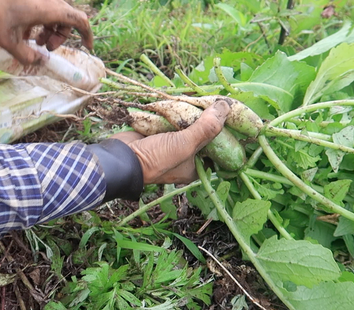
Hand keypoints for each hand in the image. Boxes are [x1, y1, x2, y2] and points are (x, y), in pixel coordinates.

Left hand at [0, 0, 93, 64]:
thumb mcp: (8, 41)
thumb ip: (27, 56)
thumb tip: (40, 62)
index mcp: (48, 9)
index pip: (79, 20)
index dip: (87, 34)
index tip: (87, 47)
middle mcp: (48, 0)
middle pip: (67, 19)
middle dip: (60, 36)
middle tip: (45, 48)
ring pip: (55, 14)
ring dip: (50, 30)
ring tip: (34, 42)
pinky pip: (43, 9)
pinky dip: (39, 22)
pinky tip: (23, 32)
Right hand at [111, 101, 229, 183]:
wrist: (121, 157)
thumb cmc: (156, 158)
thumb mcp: (186, 145)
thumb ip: (206, 127)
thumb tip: (226, 107)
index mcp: (195, 167)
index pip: (217, 151)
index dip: (226, 135)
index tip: (232, 117)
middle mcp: (185, 157)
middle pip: (202, 135)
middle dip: (207, 119)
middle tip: (215, 103)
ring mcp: (171, 145)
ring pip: (187, 125)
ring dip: (191, 113)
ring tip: (200, 98)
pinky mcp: (159, 134)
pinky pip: (172, 121)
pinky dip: (176, 112)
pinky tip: (181, 100)